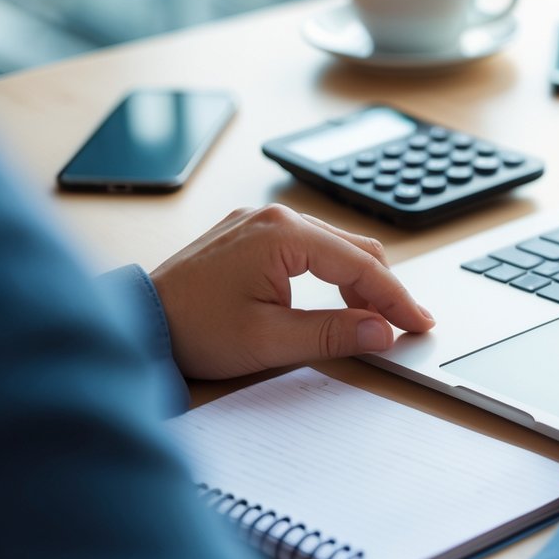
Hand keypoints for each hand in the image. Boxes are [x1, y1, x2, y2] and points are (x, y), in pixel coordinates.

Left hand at [150, 205, 433, 379]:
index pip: (361, 264)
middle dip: (383, 288)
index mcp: (282, 234)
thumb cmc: (194, 330)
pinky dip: (333, 273)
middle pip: (354, 248)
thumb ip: (333, 334)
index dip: (396, 298)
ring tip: (373, 320)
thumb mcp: (270, 340)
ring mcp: (261, 223)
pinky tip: (339, 300)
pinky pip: (310, 247)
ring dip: (360, 281)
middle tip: (405, 325)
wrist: (138, 322)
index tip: (420, 323)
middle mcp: (274, 218)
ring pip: (335, 246)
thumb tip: (382, 332)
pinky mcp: (251, 235)